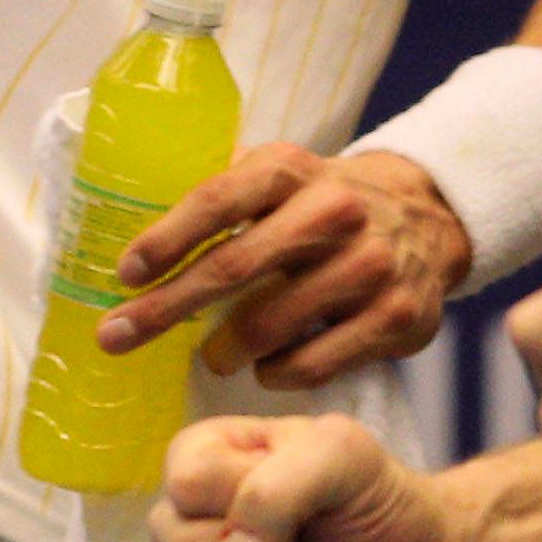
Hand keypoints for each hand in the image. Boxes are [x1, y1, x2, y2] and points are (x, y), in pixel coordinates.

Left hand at [105, 142, 473, 382]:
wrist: (425, 219)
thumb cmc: (322, 202)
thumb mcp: (279, 174)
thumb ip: (221, 188)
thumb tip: (130, 211)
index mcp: (291, 169)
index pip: (217, 199)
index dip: (166, 238)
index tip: (125, 274)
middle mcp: (334, 210)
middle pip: (233, 267)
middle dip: (165, 307)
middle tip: (116, 336)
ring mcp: (369, 266)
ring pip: (269, 324)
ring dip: (223, 348)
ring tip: (210, 355)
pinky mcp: (396, 317)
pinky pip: (314, 363)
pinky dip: (276, 372)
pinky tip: (265, 368)